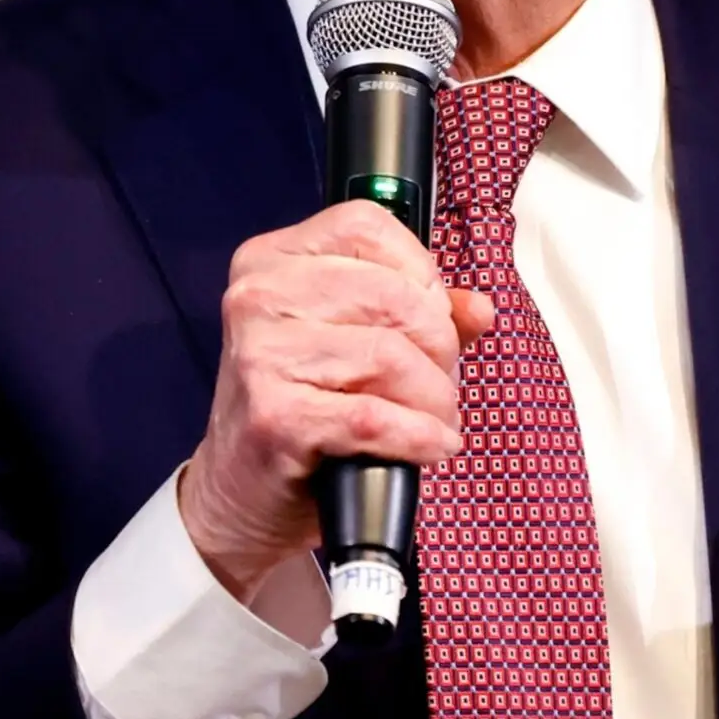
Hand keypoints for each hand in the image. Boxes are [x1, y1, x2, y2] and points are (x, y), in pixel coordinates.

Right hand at [179, 201, 496, 599]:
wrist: (240, 492)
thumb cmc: (295, 408)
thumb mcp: (348, 343)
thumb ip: (416, 314)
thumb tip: (477, 308)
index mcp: (272, 261)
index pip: (367, 226)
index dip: (421, 272)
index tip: (435, 314)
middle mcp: (258, 297)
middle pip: (392, 296)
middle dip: (439, 346)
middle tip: (441, 382)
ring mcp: (260, 355)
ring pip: (391, 356)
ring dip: (434, 398)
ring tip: (435, 418)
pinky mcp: (275, 416)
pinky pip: (375, 416)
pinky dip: (419, 435)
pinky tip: (431, 444)